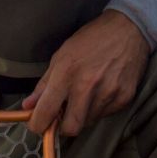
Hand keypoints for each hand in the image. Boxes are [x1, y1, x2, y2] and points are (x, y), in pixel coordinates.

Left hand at [22, 10, 149, 136]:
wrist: (128, 29)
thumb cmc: (91, 39)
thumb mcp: (62, 54)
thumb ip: (44, 83)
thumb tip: (28, 106)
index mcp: (66, 73)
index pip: (45, 113)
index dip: (38, 125)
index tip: (38, 124)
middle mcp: (86, 86)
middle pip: (70, 129)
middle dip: (64, 127)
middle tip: (64, 115)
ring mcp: (107, 94)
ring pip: (89, 122)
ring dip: (83, 115)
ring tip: (87, 95)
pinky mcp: (124, 98)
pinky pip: (106, 114)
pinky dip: (100, 108)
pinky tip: (102, 90)